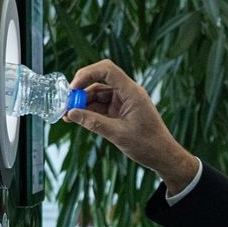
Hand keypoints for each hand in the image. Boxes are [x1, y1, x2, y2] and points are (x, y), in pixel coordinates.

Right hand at [62, 59, 198, 193]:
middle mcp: (127, 93)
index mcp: (132, 92)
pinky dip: (88, 111)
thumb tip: (70, 114)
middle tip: (64, 105)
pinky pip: (101, 107)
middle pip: (99, 82)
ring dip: (82, 104)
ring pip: (97, 95)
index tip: (72, 89)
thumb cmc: (147, 144)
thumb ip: (93, 122)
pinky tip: (76, 118)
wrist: (162, 156)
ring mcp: (123, 102)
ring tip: (67, 115)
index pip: (107, 70)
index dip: (87, 74)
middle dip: (80, 92)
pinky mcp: (120, 111)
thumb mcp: (117, 134)